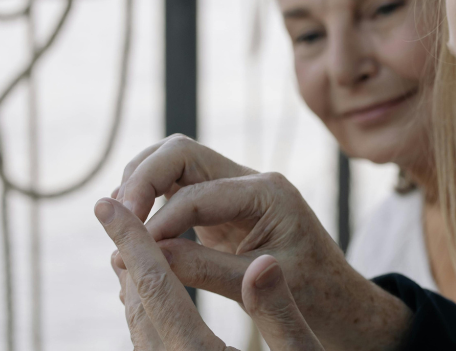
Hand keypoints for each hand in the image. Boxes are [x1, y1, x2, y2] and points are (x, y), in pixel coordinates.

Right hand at [112, 135, 410, 349]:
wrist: (340, 302)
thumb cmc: (315, 296)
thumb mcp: (260, 285)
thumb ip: (205, 268)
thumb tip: (148, 256)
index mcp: (268, 191)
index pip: (195, 191)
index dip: (157, 220)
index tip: (132, 252)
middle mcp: (251, 180)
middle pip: (179, 153)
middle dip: (140, 181)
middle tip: (114, 220)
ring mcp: (236, 190)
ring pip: (173, 164)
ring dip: (140, 186)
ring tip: (118, 225)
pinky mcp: (224, 208)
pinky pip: (178, 190)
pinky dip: (151, 203)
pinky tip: (134, 233)